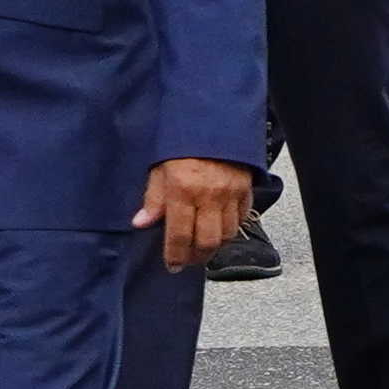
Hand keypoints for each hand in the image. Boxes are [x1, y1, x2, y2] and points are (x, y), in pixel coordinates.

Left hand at [143, 153, 256, 273]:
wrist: (213, 122)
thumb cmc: (179, 146)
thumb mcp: (158, 169)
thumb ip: (153, 198)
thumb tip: (141, 224)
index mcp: (183, 191)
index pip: (180, 235)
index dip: (176, 255)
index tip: (172, 266)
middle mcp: (209, 196)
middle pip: (208, 241)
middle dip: (197, 257)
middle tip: (188, 261)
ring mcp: (231, 194)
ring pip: (228, 234)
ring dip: (215, 246)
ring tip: (202, 249)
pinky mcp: (246, 190)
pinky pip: (241, 218)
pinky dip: (231, 229)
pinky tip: (220, 230)